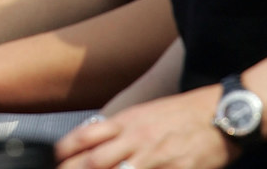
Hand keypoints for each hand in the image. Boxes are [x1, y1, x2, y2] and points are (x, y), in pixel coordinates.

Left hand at [56, 88, 237, 168]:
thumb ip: (120, 128)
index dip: (66, 149)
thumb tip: (94, 140)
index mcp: (128, 122)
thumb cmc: (180, 115)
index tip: (54, 158)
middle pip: (95, 159)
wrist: (219, 115)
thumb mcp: (144, 114)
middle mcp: (136, 139)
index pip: (87, 134)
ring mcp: (155, 159)